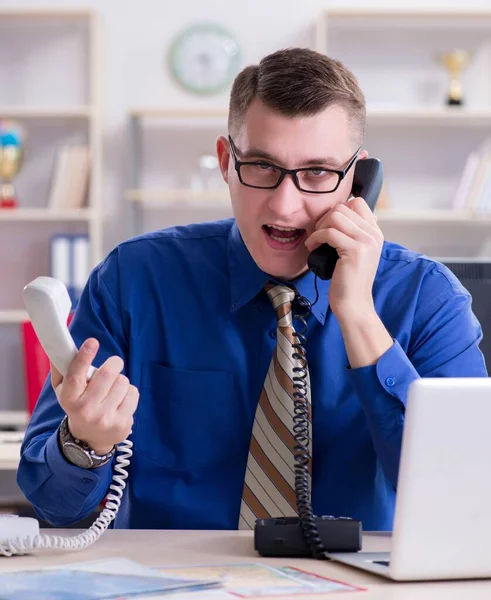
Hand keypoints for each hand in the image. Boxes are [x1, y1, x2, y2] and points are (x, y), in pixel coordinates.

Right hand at [50, 338, 138, 454]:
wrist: (88, 439)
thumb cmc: (77, 405)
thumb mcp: (64, 391)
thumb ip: (62, 369)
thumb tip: (60, 347)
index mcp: (69, 399)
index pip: (76, 375)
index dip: (84, 356)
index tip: (92, 342)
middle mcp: (86, 410)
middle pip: (108, 373)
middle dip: (114, 363)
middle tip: (113, 364)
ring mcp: (105, 419)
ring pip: (123, 381)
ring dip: (120, 380)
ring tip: (112, 390)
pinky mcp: (122, 423)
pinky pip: (133, 392)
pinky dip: (129, 392)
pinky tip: (120, 401)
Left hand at [305, 197, 383, 318]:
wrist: (353, 303)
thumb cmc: (348, 279)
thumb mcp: (354, 251)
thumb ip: (352, 233)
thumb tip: (336, 214)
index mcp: (375, 232)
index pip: (357, 202)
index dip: (337, 210)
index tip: (327, 226)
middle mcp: (373, 234)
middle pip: (343, 207)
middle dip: (324, 218)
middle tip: (318, 235)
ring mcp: (366, 241)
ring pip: (336, 216)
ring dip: (319, 227)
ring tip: (315, 241)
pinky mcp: (355, 250)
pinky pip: (329, 232)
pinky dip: (316, 238)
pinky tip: (312, 248)